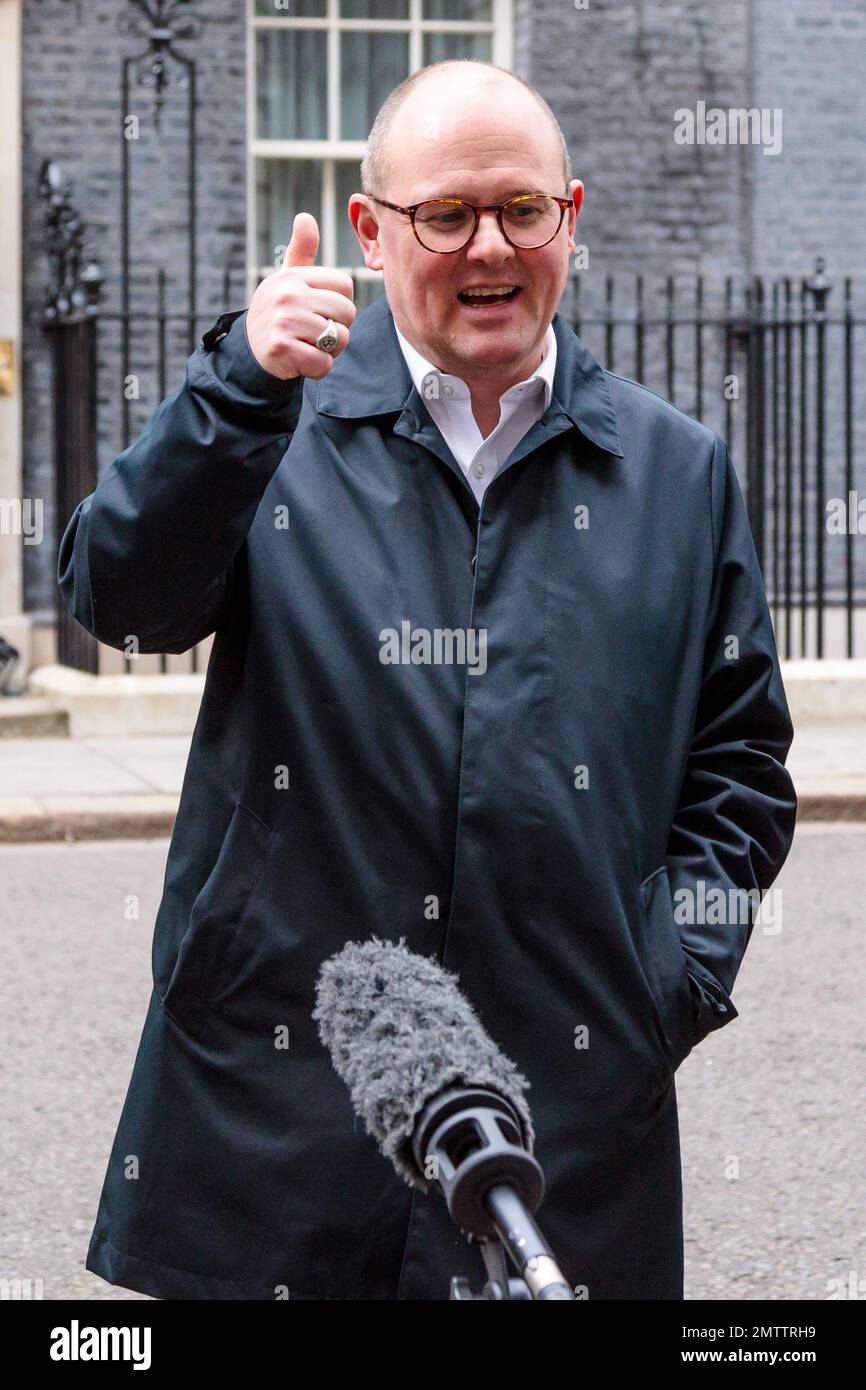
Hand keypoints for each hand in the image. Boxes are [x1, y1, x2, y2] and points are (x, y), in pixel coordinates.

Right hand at [245, 213, 355, 380]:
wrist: (250, 351)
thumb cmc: (278, 313)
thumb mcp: (287, 279)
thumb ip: (301, 251)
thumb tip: (305, 217)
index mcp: (294, 276)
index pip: (345, 286)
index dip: (340, 304)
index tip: (320, 311)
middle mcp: (288, 294)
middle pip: (347, 312)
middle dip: (338, 328)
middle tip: (315, 333)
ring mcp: (284, 321)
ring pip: (339, 339)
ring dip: (330, 351)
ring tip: (308, 346)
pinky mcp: (281, 348)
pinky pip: (323, 363)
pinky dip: (318, 369)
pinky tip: (302, 361)